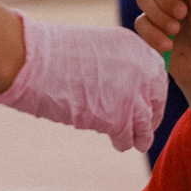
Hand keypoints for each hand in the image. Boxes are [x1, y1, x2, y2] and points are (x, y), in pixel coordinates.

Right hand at [0, 16, 164, 151]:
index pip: (157, 76)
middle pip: (157, 100)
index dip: (151, 93)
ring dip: (140, 134)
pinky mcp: (119, 118)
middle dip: (151, 115)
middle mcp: (141, 70)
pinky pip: (129, 137)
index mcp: (135, 47)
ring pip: (147, 123)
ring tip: (135, 142)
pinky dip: (124, 142)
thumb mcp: (97, 47)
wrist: (34, 59)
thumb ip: (116, 64)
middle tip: (143, 128)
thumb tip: (122, 86)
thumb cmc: (53, 52)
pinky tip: (118, 144)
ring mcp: (133, 95)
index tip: (146, 104)